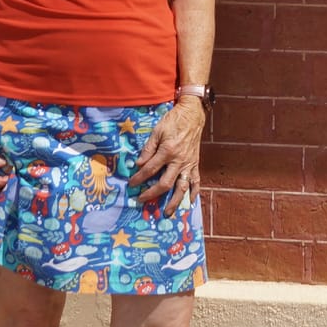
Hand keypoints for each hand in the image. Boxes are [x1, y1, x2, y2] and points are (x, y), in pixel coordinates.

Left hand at [130, 98, 203, 212]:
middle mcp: (179, 161)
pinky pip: (196, 181)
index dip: (139, 178)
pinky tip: (190, 201)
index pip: (150, 169)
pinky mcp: (195, 164)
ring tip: (168, 212)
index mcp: (167, 151)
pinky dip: (194, 192)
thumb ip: (148, 148)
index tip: (131, 185)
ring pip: (182, 187)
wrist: (193, 114)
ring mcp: (188, 164)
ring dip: (175, 201)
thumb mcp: (157, 130)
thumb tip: (139, 164)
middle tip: (142, 200)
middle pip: (165, 183)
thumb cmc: (173, 120)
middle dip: (152, 194)